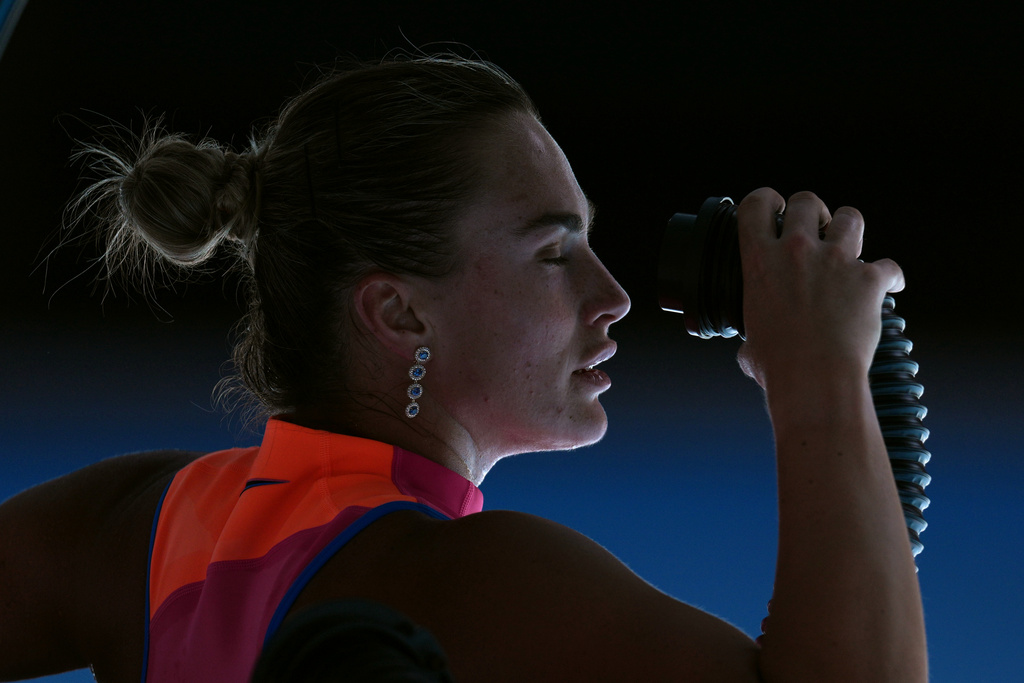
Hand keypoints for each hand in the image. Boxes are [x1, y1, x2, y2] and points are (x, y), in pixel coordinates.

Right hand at [735, 189, 903, 391]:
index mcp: (760, 261)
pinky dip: (889, 276)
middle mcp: (797, 251)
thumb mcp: (750, 341)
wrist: (814, 377)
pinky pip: (889, 266)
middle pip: (806, 201)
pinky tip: (887, 287)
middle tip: (815, 230)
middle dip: (812, 211)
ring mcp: (836, 262)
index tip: (774, 208)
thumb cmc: (777, 364)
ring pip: (850, 217)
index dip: (766, 200)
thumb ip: (752, 333)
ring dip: (849, 228)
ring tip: (849, 247)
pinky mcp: (869, 280)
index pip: (756, 205)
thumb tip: (751, 349)